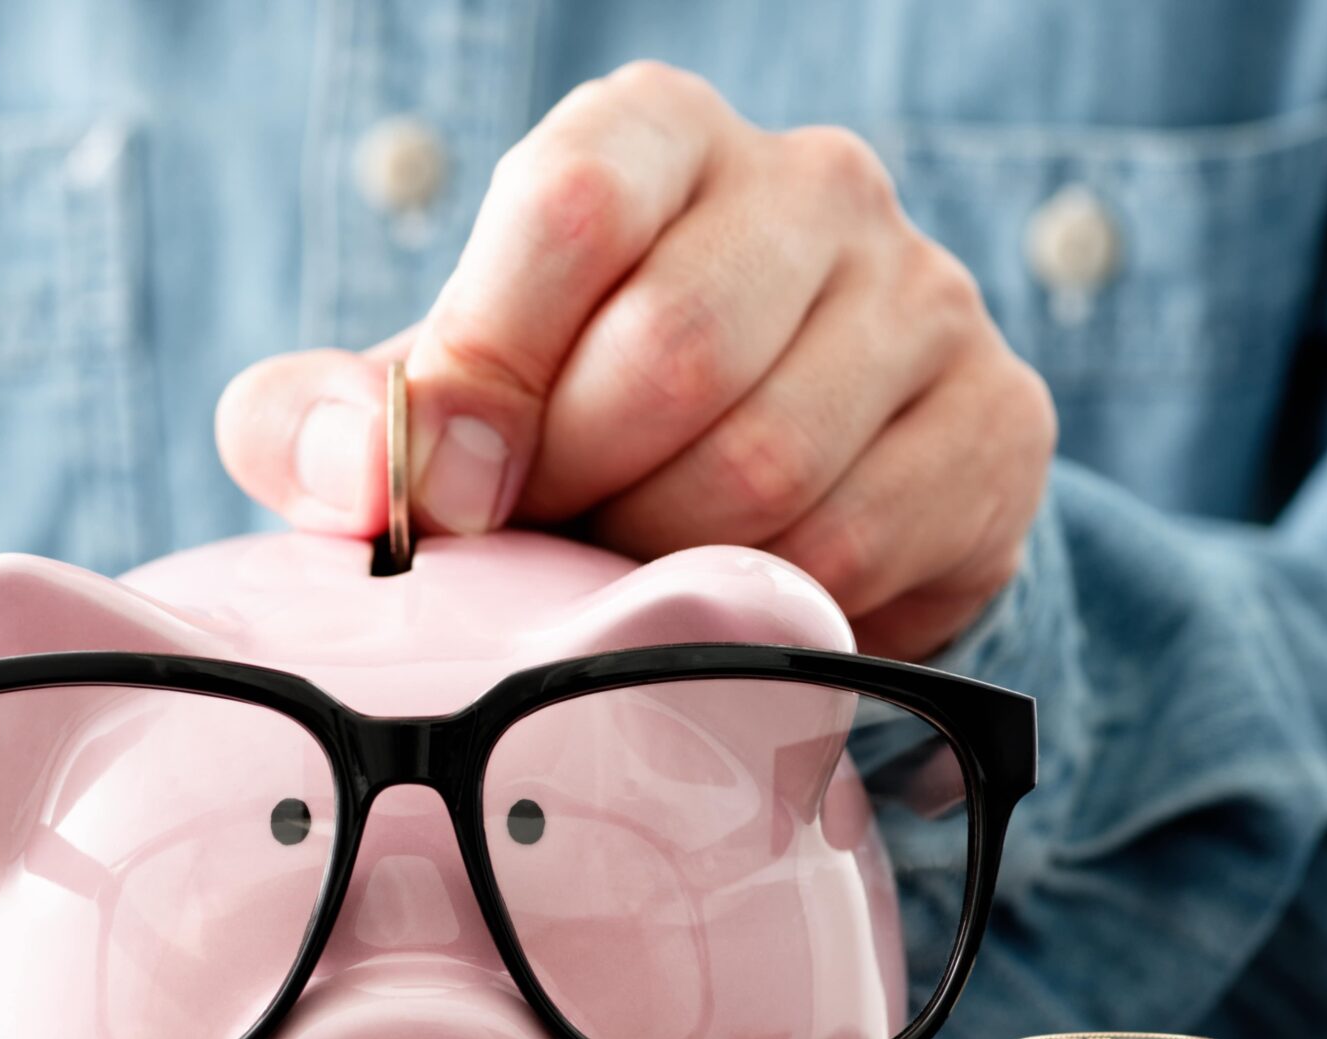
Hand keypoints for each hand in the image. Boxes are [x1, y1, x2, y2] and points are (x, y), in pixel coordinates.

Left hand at [218, 62, 1054, 659]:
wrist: (768, 489)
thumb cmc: (564, 428)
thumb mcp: (429, 411)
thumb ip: (329, 427)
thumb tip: (353, 478)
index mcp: (653, 138)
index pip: (574, 207)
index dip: (491, 370)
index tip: (451, 500)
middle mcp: (810, 184)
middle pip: (675, 352)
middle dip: (580, 492)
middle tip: (551, 553)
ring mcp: (924, 296)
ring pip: (771, 468)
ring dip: (669, 565)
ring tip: (637, 576)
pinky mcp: (997, 421)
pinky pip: (861, 551)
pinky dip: (770, 612)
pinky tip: (738, 601)